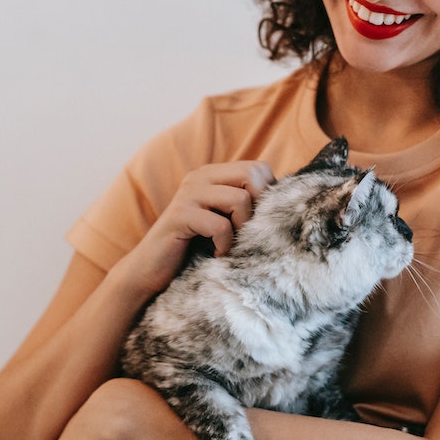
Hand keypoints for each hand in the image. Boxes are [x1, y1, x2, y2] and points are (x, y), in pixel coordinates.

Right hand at [115, 160, 274, 297]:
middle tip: (244, 233)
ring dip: (241, 230)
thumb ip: (247, 206)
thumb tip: (288, 200)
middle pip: (253, 175)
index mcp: (214, 174)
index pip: (260, 168)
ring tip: (228, 245)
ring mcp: (188, 193)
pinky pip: (220, 225)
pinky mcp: (179, 216)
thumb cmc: (197, 248)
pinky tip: (215, 254)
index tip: (256, 223)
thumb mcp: (227, 221)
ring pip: (240, 199)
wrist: (151, 271)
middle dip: (257, 209)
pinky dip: (224, 245)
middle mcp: (200, 176)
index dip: (267, 196)